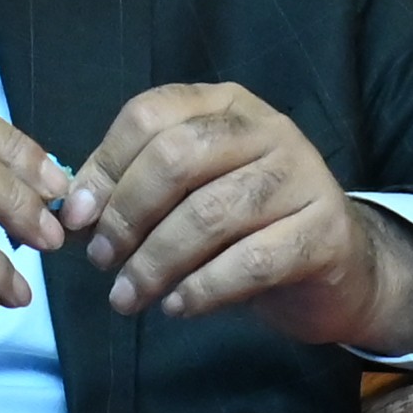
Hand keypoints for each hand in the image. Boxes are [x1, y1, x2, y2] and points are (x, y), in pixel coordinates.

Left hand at [63, 83, 412, 351]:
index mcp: (226, 105)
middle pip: (177, 157)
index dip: (105, 166)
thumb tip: (73, 213)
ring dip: (156, 262)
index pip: (151, 114)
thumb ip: (138, 192)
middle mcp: (268, 129)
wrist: (340, 268)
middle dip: (126, 214)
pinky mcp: (324, 232)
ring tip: (128, 297)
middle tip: (102, 262)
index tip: (77, 219)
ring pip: (210, 213)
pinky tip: (177, 307)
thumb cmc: (249, 227)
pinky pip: (251, 262)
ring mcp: (302, 177)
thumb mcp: (192, 196)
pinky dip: (203, 289)